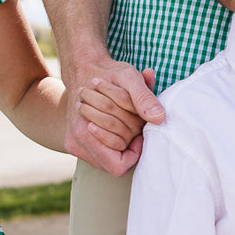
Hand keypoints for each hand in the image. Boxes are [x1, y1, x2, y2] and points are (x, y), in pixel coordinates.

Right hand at [65, 57, 164, 175]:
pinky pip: (104, 153)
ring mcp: (75, 145)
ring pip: (112, 158)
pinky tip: (119, 122)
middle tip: (133, 119)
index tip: (139, 131)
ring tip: (125, 119)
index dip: (134, 151)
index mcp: (84, 131)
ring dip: (123, 140)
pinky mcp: (77, 144)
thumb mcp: (129, 77)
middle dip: (130, 140)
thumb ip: (144, 97)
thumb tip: (159, 118)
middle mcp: (76, 143)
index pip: (119, 165)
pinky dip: (115, 139)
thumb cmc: (109, 73)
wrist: (84, 69)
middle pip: (117, 159)